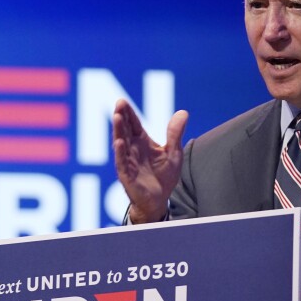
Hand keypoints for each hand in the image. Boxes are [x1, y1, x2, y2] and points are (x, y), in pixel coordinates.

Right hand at [112, 99, 188, 222]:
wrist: (159, 199)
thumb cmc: (164, 175)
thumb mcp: (173, 152)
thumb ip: (175, 133)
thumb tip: (183, 112)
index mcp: (142, 141)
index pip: (133, 123)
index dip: (128, 113)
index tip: (122, 101)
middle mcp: (132, 149)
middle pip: (125, 129)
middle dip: (121, 117)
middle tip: (119, 104)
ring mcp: (127, 161)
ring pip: (121, 143)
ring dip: (118, 130)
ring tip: (117, 117)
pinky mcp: (127, 175)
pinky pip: (122, 162)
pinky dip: (120, 152)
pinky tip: (119, 142)